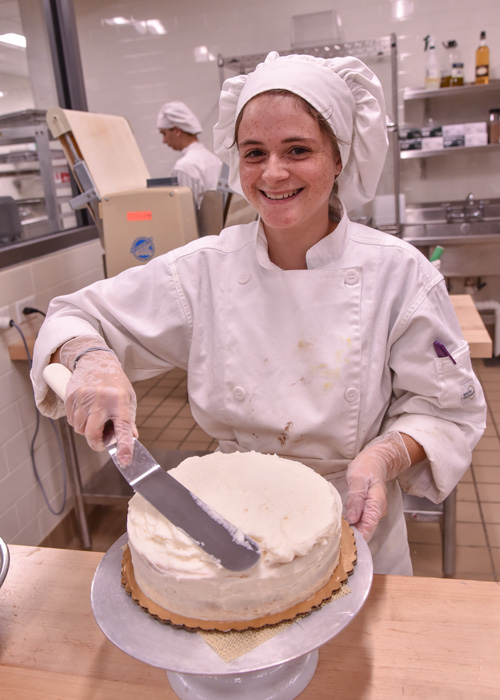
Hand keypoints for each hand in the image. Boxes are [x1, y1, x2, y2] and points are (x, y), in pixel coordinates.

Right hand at [59, 336, 137, 465]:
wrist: (96, 360)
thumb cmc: (115, 383)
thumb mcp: (128, 399)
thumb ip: (128, 420)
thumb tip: (132, 439)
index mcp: (120, 401)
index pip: (123, 428)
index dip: (124, 447)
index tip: (125, 461)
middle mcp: (102, 399)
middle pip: (92, 434)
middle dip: (96, 442)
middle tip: (102, 440)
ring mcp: (84, 397)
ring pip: (79, 428)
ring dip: (86, 430)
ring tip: (95, 418)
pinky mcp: (71, 395)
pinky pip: (70, 420)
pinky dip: (77, 421)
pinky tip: (84, 410)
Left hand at [345, 432, 410, 541]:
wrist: (376, 461)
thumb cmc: (367, 467)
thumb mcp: (358, 479)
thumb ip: (356, 498)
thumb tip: (353, 518)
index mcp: (377, 504)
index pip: (368, 527)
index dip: (356, 537)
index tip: (343, 542)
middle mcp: (377, 512)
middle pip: (365, 531)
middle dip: (351, 537)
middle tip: (333, 540)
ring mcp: (372, 512)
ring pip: (362, 528)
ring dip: (350, 533)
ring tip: (334, 536)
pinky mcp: (367, 511)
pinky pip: (359, 522)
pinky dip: (350, 526)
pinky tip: (339, 527)